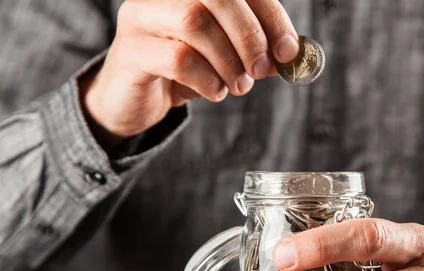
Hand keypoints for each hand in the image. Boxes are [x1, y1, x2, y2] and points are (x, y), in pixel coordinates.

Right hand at [81, 0, 298, 146]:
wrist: (134, 98)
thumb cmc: (184, 71)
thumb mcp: (226, 58)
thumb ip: (256, 52)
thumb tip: (291, 55)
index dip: (271, 16)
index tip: (289, 51)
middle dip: (249, 36)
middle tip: (261, 70)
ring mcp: (141, 17)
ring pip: (194, 22)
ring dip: (228, 61)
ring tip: (237, 85)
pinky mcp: (130, 50)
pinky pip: (177, 58)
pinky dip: (206, 79)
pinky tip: (214, 91)